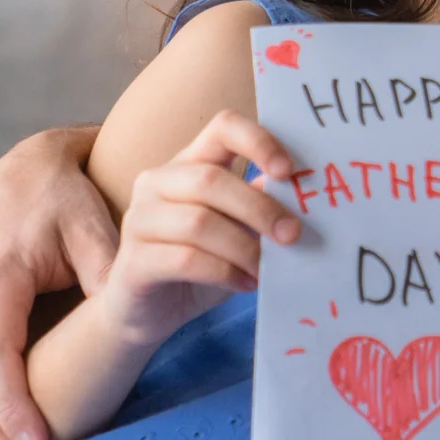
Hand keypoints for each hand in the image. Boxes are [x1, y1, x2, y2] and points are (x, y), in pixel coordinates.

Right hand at [95, 111, 300, 348]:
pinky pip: (184, 259)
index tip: (289, 171)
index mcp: (189, 163)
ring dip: (243, 247)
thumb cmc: (204, 262)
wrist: (152, 312)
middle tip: (292, 235)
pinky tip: (245, 283)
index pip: (223, 127)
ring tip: (265, 269)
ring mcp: (139, 220)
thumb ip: (263, 202)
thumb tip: (307, 190)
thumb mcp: (239, 228)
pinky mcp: (133, 261)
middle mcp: (157, 183)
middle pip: (211, 179)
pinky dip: (224, 272)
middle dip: (259, 208)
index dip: (258, 141)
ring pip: (198, 223)